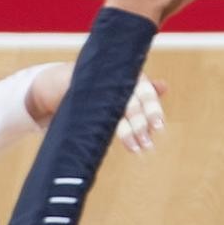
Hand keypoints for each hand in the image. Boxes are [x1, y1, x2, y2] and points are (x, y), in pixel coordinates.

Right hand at [24, 64, 166, 153]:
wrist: (59, 82)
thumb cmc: (97, 87)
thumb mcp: (120, 88)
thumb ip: (142, 91)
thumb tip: (164, 87)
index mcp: (126, 75)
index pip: (144, 92)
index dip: (152, 109)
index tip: (158, 127)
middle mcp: (113, 78)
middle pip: (131, 102)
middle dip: (140, 124)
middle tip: (147, 144)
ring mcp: (95, 85)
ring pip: (115, 108)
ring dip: (127, 131)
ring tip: (136, 148)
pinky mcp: (78, 92)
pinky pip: (94, 108)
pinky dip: (104, 123)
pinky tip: (110, 138)